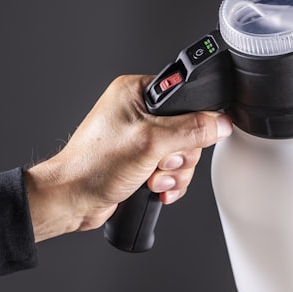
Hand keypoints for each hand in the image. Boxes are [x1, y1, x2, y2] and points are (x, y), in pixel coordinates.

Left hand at [24, 75, 231, 240]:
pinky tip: (154, 188)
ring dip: (173, 173)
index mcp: (136, 92)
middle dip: (179, 155)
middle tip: (161, 162)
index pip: (184, 97)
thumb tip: (220, 122)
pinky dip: (168, 182)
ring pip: (182, 153)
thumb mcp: (151, 142)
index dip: (192, 121)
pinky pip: (171, 169)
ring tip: (153, 179)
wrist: (71, 199)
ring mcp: (140, 138)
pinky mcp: (140, 160)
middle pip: (188, 130)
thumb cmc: (94, 164)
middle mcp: (138, 112)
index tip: (187, 138)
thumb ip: (191, 130)